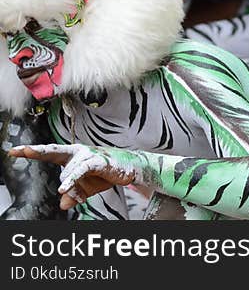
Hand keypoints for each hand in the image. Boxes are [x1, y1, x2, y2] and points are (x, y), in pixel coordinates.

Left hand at [10, 144, 135, 210]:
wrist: (130, 169)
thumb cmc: (106, 174)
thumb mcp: (86, 189)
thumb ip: (73, 194)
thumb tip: (64, 203)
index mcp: (71, 156)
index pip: (48, 154)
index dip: (31, 152)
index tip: (13, 151)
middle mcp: (77, 152)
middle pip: (52, 152)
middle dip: (35, 151)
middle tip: (20, 150)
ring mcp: (87, 154)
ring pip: (66, 173)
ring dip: (71, 187)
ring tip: (81, 194)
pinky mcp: (97, 160)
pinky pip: (79, 171)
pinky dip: (71, 180)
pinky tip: (64, 188)